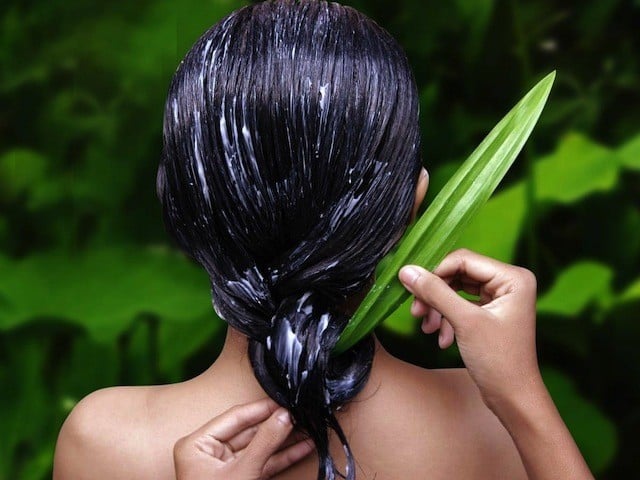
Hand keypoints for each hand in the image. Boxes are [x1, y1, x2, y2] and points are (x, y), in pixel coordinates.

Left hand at [173, 398, 313, 479]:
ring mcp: (224, 467)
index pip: (235, 417)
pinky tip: (301, 448)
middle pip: (249, 431)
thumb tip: (284, 415)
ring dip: (284, 441)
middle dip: (277, 425)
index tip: (285, 401)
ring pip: (259, 447)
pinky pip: (262, 463)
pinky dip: (281, 457)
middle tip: (300, 414)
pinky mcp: (239, 479)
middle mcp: (208, 452)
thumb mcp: (242, 472)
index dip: (262, 408)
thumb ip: (265, 442)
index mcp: (196, 444)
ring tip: (307, 429)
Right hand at [398, 248, 540, 409]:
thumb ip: (435, 292)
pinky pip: (460, 304)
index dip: (436, 272)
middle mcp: (509, 282)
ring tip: (428, 328)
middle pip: (458, 274)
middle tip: (417, 312)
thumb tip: (407, 271)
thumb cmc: (498, 360)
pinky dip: (447, 318)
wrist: (513, 398)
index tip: (414, 289)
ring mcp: (500, 298)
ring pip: (456, 289)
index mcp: (513, 277)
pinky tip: (442, 338)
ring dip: (438, 307)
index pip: (464, 260)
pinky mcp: (490, 312)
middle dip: (436, 293)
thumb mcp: (464, 322)